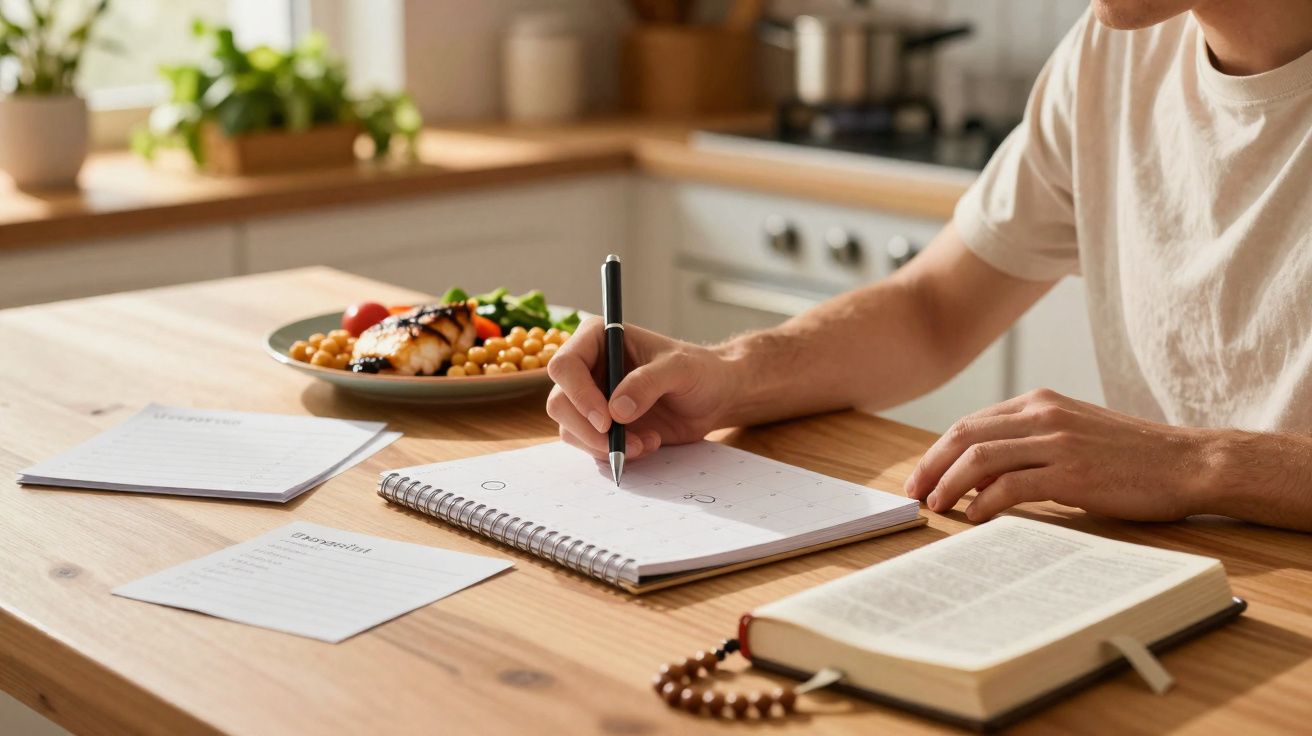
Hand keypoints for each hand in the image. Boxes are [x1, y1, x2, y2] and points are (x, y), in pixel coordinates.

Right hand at [546, 318, 734, 460]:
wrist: (714, 397)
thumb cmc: (699, 371)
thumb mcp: (680, 369)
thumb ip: (648, 383)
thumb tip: (616, 410)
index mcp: (598, 339)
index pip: (565, 365)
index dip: (579, 395)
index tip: (607, 419)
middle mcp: (588, 368)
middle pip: (559, 402)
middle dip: (588, 429)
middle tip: (621, 443)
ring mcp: (592, 398)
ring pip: (570, 429)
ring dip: (603, 445)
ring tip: (645, 443)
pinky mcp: (601, 425)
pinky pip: (589, 445)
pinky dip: (613, 453)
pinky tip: (647, 444)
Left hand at [904, 389, 1209, 522]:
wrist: (1189, 463)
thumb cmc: (1131, 457)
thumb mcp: (1073, 436)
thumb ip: (1028, 444)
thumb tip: (979, 474)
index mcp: (1040, 402)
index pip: (970, 423)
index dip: (938, 450)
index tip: (920, 476)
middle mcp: (1043, 414)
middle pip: (965, 435)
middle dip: (931, 465)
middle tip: (914, 493)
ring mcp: (1057, 442)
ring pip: (980, 457)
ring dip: (950, 484)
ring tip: (937, 507)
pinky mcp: (1072, 472)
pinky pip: (1011, 486)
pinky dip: (984, 503)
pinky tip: (975, 518)